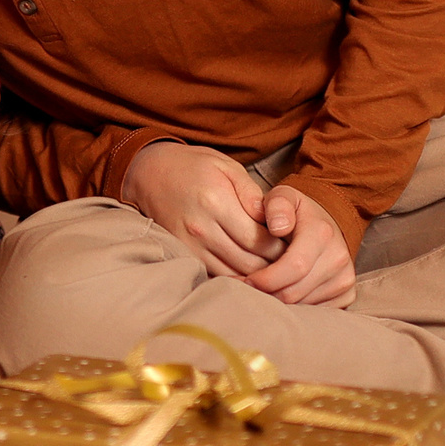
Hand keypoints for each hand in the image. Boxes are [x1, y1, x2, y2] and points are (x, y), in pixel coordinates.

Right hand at [120, 143, 283, 277]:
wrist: (150, 173)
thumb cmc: (194, 167)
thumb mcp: (227, 167)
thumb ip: (252, 194)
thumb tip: (274, 221)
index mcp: (216, 201)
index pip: (260, 240)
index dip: (282, 248)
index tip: (294, 246)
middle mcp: (201, 227)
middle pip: (249, 262)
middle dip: (274, 266)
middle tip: (289, 263)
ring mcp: (189, 244)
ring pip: (234, 274)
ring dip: (257, 277)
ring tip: (273, 270)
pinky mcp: (182, 253)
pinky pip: (215, 276)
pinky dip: (235, 279)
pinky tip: (248, 272)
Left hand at [246, 186, 356, 307]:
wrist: (328, 224)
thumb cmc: (297, 212)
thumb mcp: (284, 196)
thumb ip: (277, 205)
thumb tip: (278, 228)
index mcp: (321, 233)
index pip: (294, 266)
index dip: (266, 279)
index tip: (244, 280)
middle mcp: (338, 258)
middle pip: (295, 291)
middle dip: (266, 294)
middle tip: (244, 289)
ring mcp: (344, 279)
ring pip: (303, 305)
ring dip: (278, 303)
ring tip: (260, 292)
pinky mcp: (346, 295)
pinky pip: (315, 312)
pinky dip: (295, 309)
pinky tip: (281, 295)